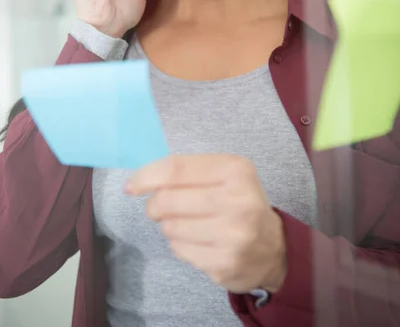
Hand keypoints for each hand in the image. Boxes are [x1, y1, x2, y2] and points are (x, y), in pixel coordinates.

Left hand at [126, 155, 286, 293]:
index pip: (176, 168)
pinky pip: (180, 250)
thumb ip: (188, 171)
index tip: (131, 186)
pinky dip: (180, 244)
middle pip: (168, 200)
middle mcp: (237, 200)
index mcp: (236, 170)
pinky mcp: (224, 263)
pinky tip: (198, 241)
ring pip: (170, 227)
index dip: (147, 176)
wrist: (274, 248)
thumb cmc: (240, 202)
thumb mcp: (226, 175)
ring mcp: (232, 235)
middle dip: (155, 204)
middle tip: (160, 207)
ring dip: (169, 225)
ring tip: (187, 223)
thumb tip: (140, 180)